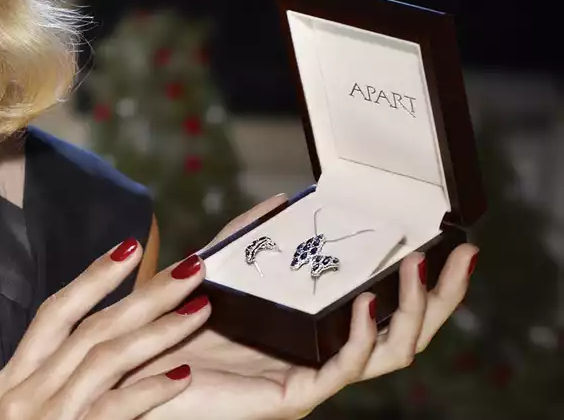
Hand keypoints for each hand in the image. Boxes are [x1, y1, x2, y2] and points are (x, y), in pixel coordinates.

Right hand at [0, 236, 211, 419]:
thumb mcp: (29, 414)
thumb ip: (56, 377)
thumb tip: (103, 338)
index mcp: (13, 379)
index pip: (55, 314)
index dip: (94, 278)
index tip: (133, 246)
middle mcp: (23, 394)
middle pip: (89, 329)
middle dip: (143, 294)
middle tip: (191, 268)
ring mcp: (46, 418)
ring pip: (105, 360)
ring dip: (158, 332)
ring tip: (200, 310)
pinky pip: (113, 410)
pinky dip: (147, 391)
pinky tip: (182, 377)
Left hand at [134, 195, 479, 419]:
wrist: (131, 367)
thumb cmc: (172, 326)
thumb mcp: (217, 270)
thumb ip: (247, 237)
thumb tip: (284, 198)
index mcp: (316, 332)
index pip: (387, 309)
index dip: (422, 281)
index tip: (446, 238)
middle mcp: (325, 358)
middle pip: (407, 333)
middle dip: (442, 296)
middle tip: (464, 253)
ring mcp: (314, 378)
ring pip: (390, 353)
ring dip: (412, 311)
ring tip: (416, 269)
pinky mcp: (292, 395)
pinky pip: (342, 370)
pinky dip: (361, 337)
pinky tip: (367, 307)